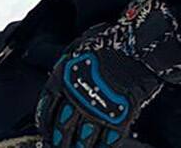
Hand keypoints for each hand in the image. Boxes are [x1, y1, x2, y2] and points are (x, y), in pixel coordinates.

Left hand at [36, 0, 180, 147]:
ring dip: (78, 147)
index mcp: (63, 79)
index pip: (47, 109)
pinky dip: (102, 147)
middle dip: (59, 140)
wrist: (136, 47)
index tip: (45, 131)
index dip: (45, 123)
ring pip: (82, 138)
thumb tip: (45, 62)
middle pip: (62, 128)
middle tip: (58, 146)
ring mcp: (97, 109)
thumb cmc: (107, 42)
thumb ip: (63, 63)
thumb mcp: (76, 47)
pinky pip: (107, 140)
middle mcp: (77, 98)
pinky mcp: (118, 117)